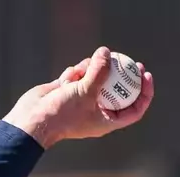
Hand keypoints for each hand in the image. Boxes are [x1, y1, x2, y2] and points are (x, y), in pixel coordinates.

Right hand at [2, 47, 154, 148]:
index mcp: (107, 120)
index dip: (144, 93)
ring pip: (96, 79)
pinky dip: (75, 73)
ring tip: (82, 69)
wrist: (33, 119)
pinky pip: (79, 76)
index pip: (134, 109)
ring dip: (91, 70)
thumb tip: (107, 52)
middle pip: (117, 91)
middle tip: (129, 60)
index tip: (146, 76)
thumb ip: (99, 72)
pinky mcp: (70, 91)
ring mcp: (83, 101)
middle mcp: (98, 111)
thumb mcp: (85, 91)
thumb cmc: (62, 113)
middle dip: (122, 75)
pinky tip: (67, 77)